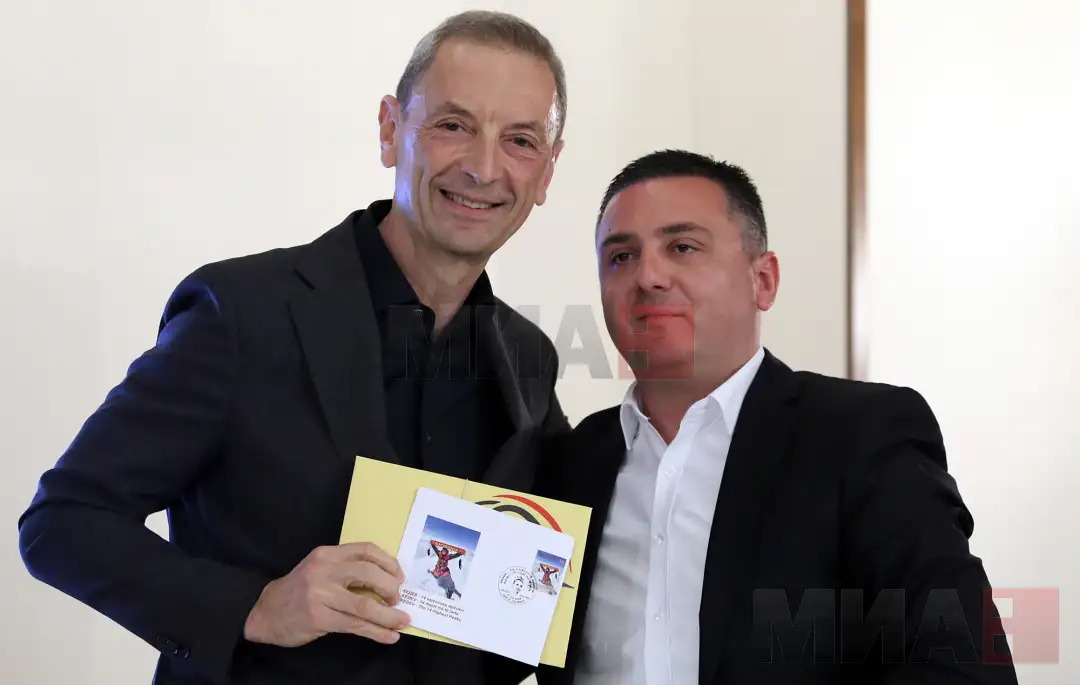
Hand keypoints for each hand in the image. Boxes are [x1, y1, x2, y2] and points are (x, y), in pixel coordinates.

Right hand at [243, 542, 409, 646]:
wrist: (266, 613)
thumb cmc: (299, 590)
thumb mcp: (319, 569)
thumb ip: (346, 569)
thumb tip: (386, 581)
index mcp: (327, 554)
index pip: (365, 550)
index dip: (388, 562)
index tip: (399, 575)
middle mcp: (323, 570)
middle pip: (368, 573)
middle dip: (390, 587)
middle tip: (398, 598)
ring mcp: (320, 595)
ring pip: (364, 604)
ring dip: (388, 615)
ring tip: (402, 620)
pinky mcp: (319, 618)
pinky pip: (355, 625)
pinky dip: (376, 632)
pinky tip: (389, 636)